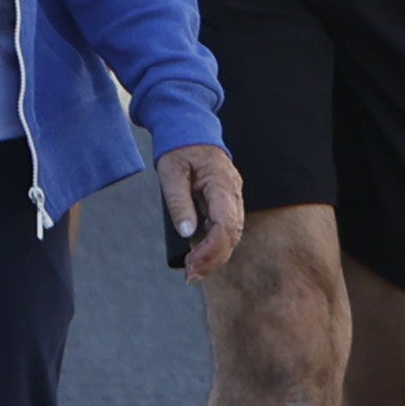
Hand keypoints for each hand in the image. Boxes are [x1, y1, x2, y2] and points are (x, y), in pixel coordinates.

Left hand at [152, 141, 243, 278]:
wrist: (190, 129)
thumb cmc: (179, 149)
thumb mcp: (171, 172)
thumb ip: (178, 202)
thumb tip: (186, 232)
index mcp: (221, 183)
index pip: (225, 224)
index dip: (212, 248)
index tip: (192, 264)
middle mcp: (233, 192)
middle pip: (233, 234)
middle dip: (214, 258)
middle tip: (190, 276)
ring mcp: (233, 197)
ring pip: (233, 234)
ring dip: (216, 255)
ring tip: (193, 271)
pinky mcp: (227, 201)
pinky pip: (227, 228)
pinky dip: (216, 245)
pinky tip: (200, 256)